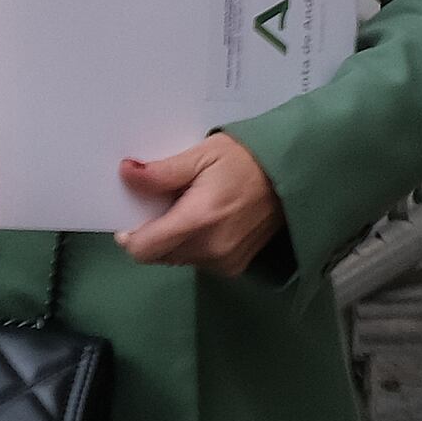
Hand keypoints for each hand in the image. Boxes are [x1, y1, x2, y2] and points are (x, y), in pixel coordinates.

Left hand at [118, 132, 286, 272]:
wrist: (295, 174)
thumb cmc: (247, 159)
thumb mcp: (203, 154)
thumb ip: (162, 172)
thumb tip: (126, 174)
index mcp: (197, 220)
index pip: (143, 249)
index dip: (131, 236)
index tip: (135, 217)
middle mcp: (209, 249)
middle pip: (158, 256)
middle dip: (155, 235)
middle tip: (171, 206)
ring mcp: (225, 261)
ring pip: (178, 259)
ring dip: (176, 242)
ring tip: (195, 212)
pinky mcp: (236, 267)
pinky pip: (200, 262)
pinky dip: (197, 246)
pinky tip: (213, 224)